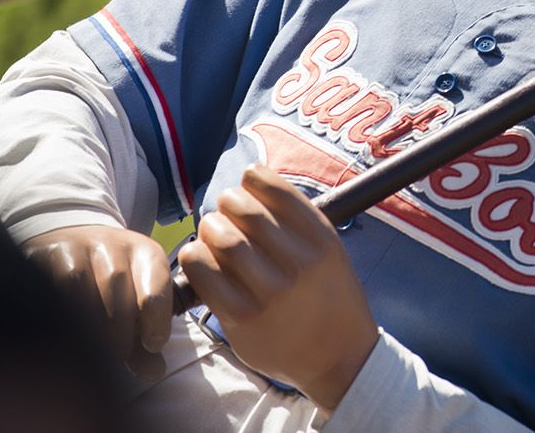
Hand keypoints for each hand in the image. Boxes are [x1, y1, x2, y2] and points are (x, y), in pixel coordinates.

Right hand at [23, 224, 173, 379]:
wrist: (74, 246)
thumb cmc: (114, 287)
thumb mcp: (137, 307)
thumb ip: (145, 344)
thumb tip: (154, 373)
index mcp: (146, 254)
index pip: (155, 291)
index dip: (155, 324)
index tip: (153, 345)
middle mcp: (113, 244)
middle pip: (119, 295)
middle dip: (121, 333)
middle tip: (119, 355)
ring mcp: (77, 247)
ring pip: (81, 291)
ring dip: (89, 327)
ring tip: (93, 348)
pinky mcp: (46, 255)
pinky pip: (52, 290)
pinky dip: (61, 317)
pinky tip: (67, 334)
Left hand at [177, 164, 379, 412]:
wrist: (339, 356)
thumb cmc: (330, 296)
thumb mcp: (330, 251)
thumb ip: (297, 223)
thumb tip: (251, 187)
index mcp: (322, 241)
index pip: (278, 192)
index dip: (254, 178)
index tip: (248, 181)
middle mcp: (299, 265)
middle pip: (244, 213)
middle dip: (227, 202)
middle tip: (224, 209)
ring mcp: (270, 294)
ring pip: (221, 240)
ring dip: (208, 228)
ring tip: (212, 233)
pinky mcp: (243, 320)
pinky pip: (204, 276)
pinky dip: (195, 259)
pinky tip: (201, 259)